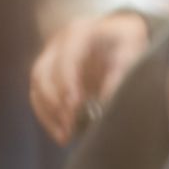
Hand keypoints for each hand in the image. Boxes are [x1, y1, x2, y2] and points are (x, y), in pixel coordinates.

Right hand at [29, 10, 149, 144]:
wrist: (117, 34)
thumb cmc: (126, 41)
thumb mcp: (131, 49)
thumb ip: (121, 71)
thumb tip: (107, 99)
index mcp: (79, 32)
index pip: (66, 56)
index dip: (67, 80)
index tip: (75, 104)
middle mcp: (58, 43)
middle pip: (44, 72)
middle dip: (56, 102)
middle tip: (71, 126)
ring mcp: (49, 58)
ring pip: (37, 86)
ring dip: (49, 113)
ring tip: (66, 136)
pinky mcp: (46, 74)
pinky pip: (38, 96)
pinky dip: (47, 116)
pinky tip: (61, 135)